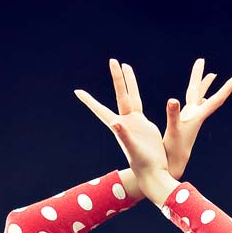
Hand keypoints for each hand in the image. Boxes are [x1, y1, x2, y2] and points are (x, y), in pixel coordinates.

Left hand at [74, 59, 168, 182]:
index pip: (101, 110)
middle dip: (117, 78)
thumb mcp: (133, 149)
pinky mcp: (144, 126)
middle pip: (120, 95)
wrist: (153, 172)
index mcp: (119, 127)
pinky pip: (138, 104)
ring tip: (125, 65)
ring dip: (127, 82)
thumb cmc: (143, 164)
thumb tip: (115, 123)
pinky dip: (136, 94)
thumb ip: (124, 136)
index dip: (89, 101)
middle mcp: (124, 122)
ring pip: (130, 96)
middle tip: (112, 60)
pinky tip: (133, 89)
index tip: (77, 91)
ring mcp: (134, 123)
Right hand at [163, 57, 231, 177]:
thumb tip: (173, 99)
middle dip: (206, 77)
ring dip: (204, 85)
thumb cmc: (174, 150)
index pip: (217, 99)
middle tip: (203, 59)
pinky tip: (201, 96)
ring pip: (199, 96)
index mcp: (198, 116)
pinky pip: (193, 104)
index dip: (229, 87)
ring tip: (212, 74)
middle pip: (203, 92)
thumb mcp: (173, 130)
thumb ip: (173, 115)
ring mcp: (191, 118)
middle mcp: (196, 116)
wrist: (174, 165)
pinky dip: (197, 96)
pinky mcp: (185, 122)